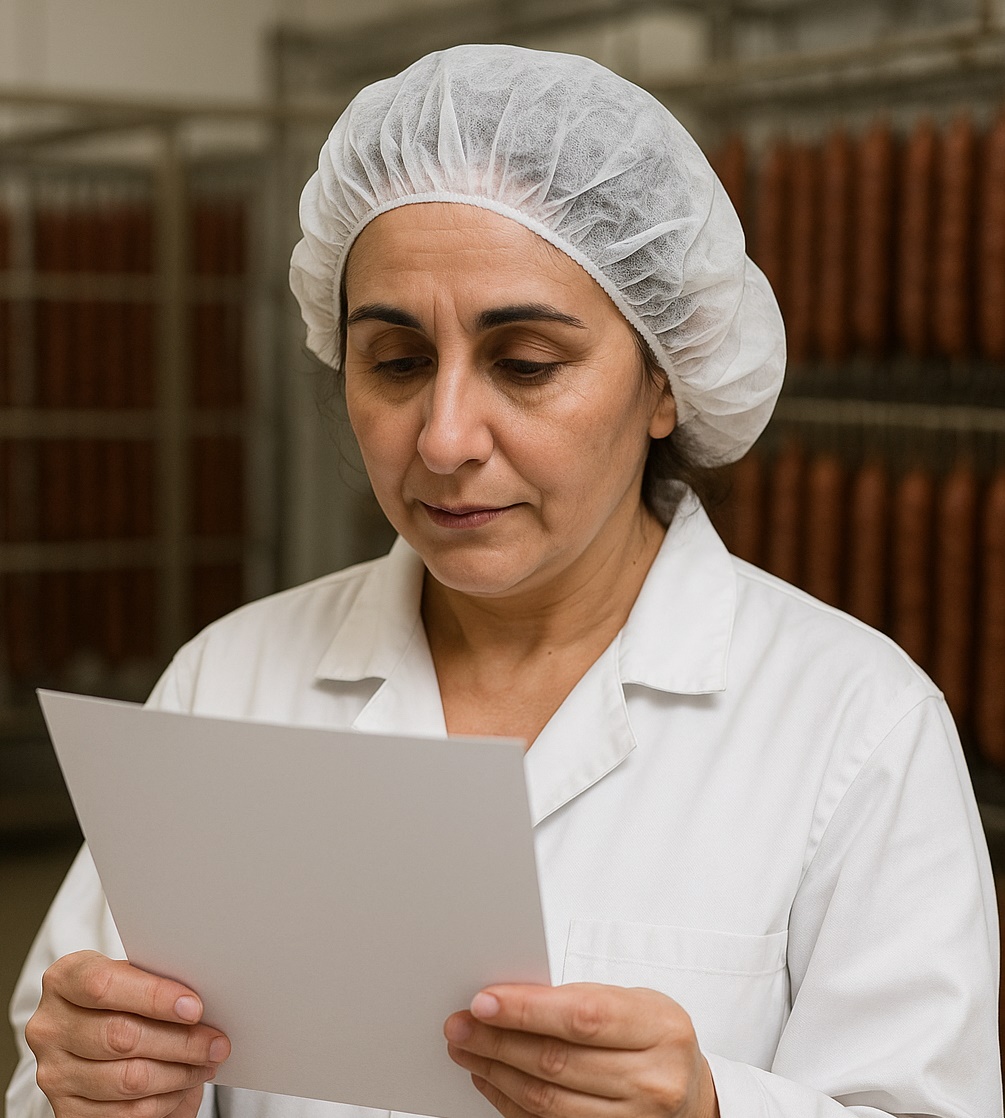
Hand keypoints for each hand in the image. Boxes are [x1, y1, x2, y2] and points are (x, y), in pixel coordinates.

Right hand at [25, 950, 229, 1117]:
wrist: (103, 1036)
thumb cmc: (128, 998)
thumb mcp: (136, 978)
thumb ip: (156, 982)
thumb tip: (200, 1001)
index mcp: (64, 980)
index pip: (102, 985)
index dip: (153, 996)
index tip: (195, 1007)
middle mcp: (50, 1027)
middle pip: (119, 1037)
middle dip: (180, 1042)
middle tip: (217, 1042)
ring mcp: (54, 1073)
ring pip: (126, 1080)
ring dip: (178, 1073)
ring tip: (207, 1061)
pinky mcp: (67, 1111)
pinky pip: (124, 1113)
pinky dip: (164, 1100)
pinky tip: (184, 1084)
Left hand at [444, 982, 717, 1117]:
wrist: (689, 1093)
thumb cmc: (655, 1038)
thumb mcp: (637, 1003)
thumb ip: (583, 1000)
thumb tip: (511, 998)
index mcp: (660, 1029)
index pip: (583, 1018)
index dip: (527, 1010)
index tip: (484, 1001)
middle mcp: (652, 1081)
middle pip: (558, 1061)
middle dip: (498, 1041)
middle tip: (460, 1025)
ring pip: (547, 1100)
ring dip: (496, 1073)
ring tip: (467, 1050)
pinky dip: (510, 1104)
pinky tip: (492, 1081)